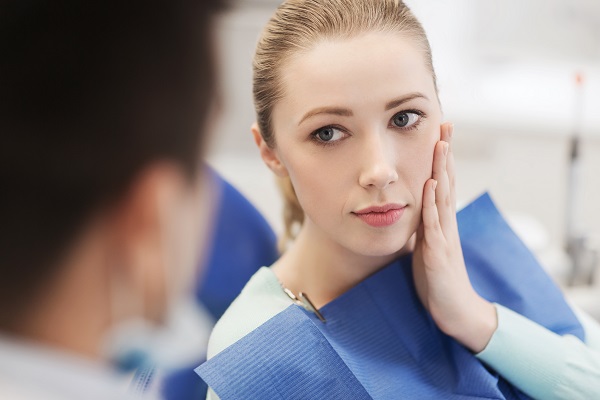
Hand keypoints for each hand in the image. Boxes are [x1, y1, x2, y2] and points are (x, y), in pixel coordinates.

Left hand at [412, 123, 496, 352]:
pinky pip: (434, 224)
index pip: (441, 183)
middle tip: (446, 125)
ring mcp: (444, 237)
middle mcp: (446, 224)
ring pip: (442, 197)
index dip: (441, 159)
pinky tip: (429, 185)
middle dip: (445, 153)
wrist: (454, 310)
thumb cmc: (438, 280)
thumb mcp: (427, 248)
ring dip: (440, 170)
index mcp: (441, 222)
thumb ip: (423, 228)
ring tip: (440, 144)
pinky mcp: (438, 253)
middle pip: (446, 182)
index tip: (439, 133)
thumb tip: (411, 212)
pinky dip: (431, 203)